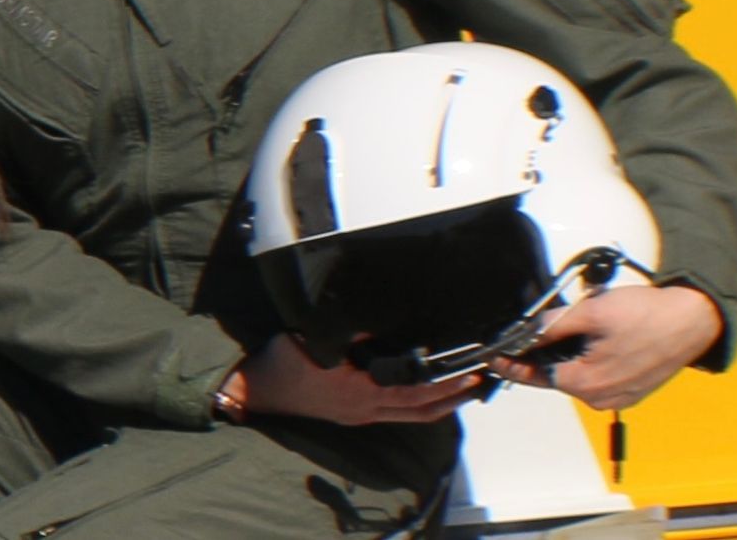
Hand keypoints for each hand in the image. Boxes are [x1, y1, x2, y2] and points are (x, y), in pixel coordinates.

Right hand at [227, 335, 480, 425]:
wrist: (257, 390)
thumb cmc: (284, 361)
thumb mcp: (317, 337)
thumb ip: (352, 331)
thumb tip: (382, 321)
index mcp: (361, 391)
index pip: (415, 392)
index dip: (445, 384)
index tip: (469, 370)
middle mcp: (366, 408)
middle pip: (421, 410)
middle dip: (452, 396)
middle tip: (479, 380)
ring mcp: (360, 415)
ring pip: (410, 416)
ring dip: (439, 405)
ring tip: (464, 390)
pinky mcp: (353, 415)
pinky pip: (396, 414)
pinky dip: (418, 406)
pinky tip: (427, 394)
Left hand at [488, 285, 721, 410]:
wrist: (691, 321)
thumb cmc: (647, 316)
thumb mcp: (592, 313)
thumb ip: (554, 325)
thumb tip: (526, 331)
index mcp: (586, 383)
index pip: (535, 376)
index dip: (511, 364)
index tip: (493, 356)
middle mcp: (599, 398)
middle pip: (555, 375)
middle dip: (543, 351)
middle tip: (537, 326)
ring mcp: (617, 396)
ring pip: (576, 373)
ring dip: (568, 352)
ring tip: (578, 323)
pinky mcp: (630, 389)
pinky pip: (597, 375)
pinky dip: (588, 357)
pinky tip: (597, 334)